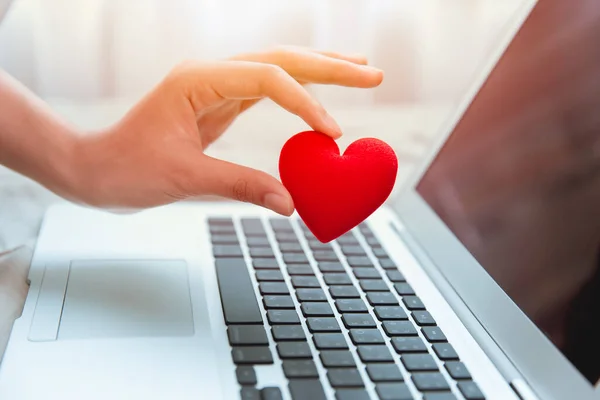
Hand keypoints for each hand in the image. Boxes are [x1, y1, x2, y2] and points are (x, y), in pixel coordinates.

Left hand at [69, 47, 382, 214]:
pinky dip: (300, 89)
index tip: (332, 134)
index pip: (267, 79)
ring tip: (360, 71)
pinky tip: (321, 90)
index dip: (306, 104)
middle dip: (330, 66)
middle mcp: (209, 74)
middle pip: (281, 58)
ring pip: (278, 66)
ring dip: (320, 69)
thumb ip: (241, 186)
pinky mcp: (219, 101)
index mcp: (197, 81)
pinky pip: (268, 88)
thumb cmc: (126, 168)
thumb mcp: (184, 179)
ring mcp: (215, 85)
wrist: (95, 167)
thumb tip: (291, 203)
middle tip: (373, 74)